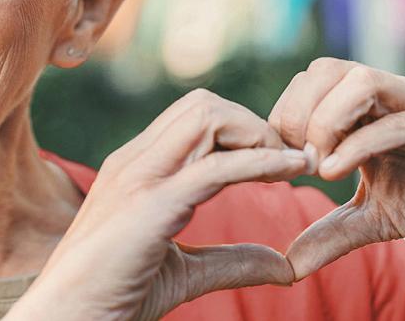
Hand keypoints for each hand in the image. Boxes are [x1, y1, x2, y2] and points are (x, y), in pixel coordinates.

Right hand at [8, 90, 310, 320]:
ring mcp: (138, 178)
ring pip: (209, 117)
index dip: (243, 132)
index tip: (282, 161)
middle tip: (291, 161)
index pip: (194, 118)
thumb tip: (283, 266)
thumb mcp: (183, 273)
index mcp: (135, 170)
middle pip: (204, 105)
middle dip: (255, 124)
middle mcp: (134, 162)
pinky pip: (216, 167)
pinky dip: (262, 161)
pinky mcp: (150, 206)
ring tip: (293, 164)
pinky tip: (292, 170)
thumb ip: (231, 262)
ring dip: (259, 134)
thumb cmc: (111, 299)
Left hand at [270, 58, 404, 316]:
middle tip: (295, 161)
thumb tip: (288, 265)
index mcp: (369, 112)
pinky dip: (359, 143)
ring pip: (359, 78)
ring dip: (325, 118)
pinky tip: (337, 172)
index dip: (284, 117)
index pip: (310, 84)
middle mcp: (392, 99)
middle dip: (296, 112)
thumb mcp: (381, 220)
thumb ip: (334, 234)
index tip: (280, 165)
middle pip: (325, 68)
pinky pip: (397, 122)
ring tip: (318, 165)